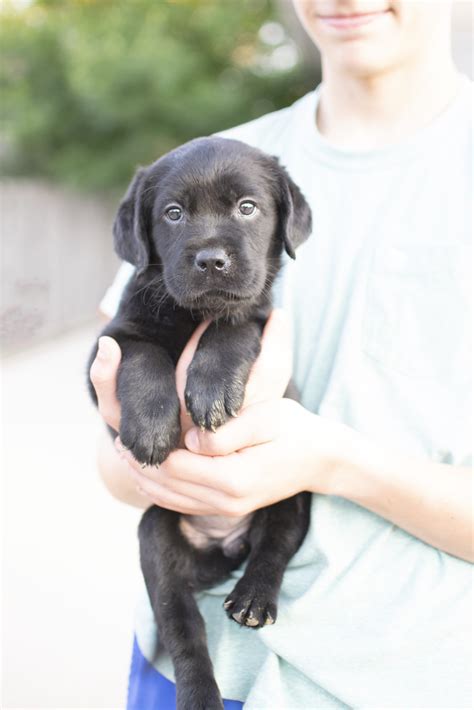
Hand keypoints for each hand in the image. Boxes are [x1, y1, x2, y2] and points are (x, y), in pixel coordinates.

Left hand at [121, 397, 342, 515]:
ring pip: (171, 500)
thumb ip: (226, 430)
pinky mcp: (228, 509)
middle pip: (166, 486)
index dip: (145, 451)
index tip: (124, 431)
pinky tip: (149, 474)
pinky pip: (184, 505)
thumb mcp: (265, 417)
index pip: (173, 467)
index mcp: (233, 478)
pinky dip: (161, 491)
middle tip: (117, 442)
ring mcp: (227, 509)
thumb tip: (190, 439)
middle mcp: (227, 501)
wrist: (320, 458)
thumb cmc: (293, 428)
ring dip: (145, 479)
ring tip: (125, 455)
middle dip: (138, 465)